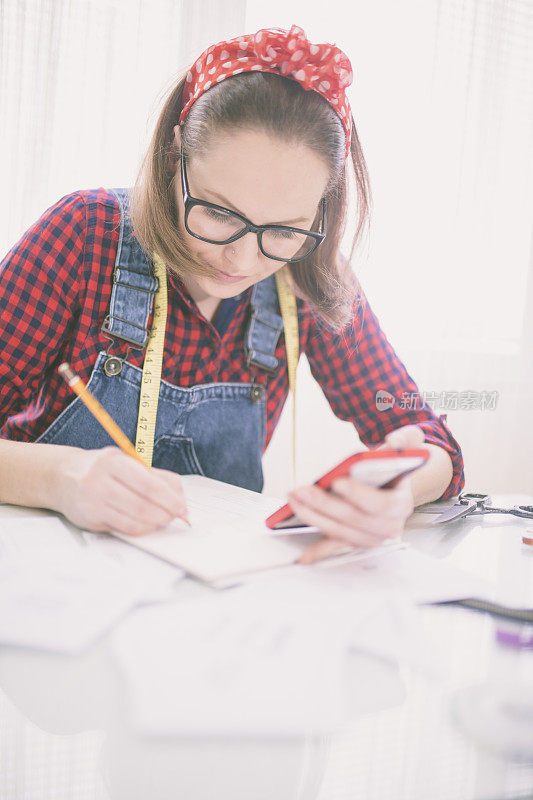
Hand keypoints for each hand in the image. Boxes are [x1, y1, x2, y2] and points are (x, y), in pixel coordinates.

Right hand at [55, 446, 187, 535]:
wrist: (62, 477)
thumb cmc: (101, 469)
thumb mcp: (125, 461)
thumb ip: (152, 475)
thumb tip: (179, 494)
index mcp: (114, 461)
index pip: (150, 484)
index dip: (171, 498)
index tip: (183, 506)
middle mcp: (100, 480)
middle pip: (144, 504)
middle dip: (167, 513)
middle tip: (177, 516)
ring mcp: (93, 501)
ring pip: (135, 519)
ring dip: (156, 522)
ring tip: (163, 519)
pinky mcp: (90, 518)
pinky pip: (124, 528)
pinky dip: (141, 528)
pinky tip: (147, 524)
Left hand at [289, 425, 423, 564]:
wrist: (393, 488)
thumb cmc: (393, 469)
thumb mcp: (406, 448)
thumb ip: (406, 439)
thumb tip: (395, 440)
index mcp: (401, 504)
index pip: (381, 504)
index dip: (359, 494)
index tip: (338, 481)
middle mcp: (389, 527)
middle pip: (354, 520)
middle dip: (325, 504)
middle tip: (302, 490)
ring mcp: (371, 538)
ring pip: (341, 532)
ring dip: (314, 518)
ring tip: (293, 500)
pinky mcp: (355, 542)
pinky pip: (336, 548)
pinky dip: (319, 551)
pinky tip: (303, 555)